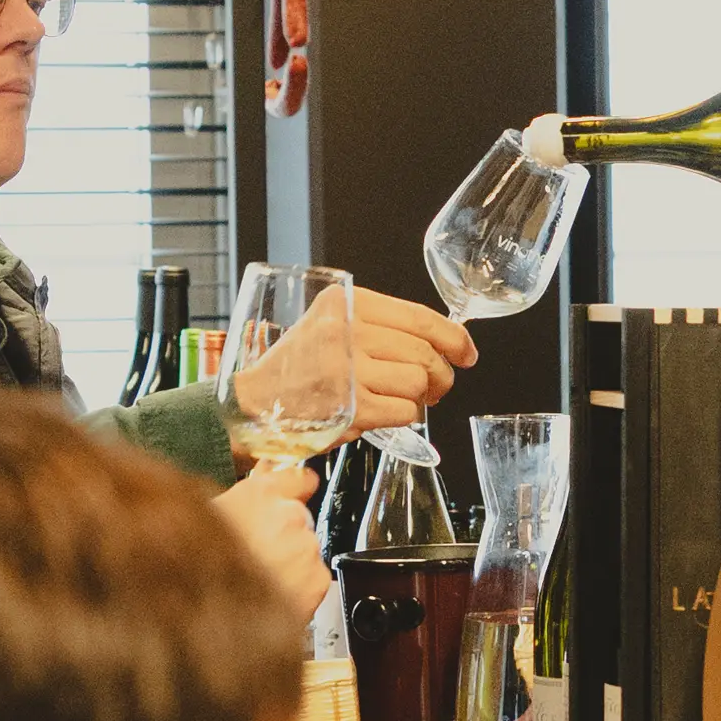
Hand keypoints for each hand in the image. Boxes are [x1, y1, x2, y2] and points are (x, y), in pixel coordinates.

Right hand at [213, 465, 329, 623]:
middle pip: (298, 519)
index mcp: (258, 493)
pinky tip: (269, 598)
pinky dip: (299, 590)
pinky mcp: (317, 579)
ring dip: (289, 563)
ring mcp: (305, 547)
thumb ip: (240, 499)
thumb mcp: (205, 521)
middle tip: (254, 558)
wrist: (203, 621)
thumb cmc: (190, 570)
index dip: (294, 488)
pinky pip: (313, 579)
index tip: (294, 493)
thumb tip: (259, 481)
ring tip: (256, 583)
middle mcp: (288, 514)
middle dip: (282, 535)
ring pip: (305, 551)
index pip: (298, 477)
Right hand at [231, 284, 476, 434]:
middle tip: (435, 387)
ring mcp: (347, 370)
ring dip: (419, 398)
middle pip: (425, 352)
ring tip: (399, 400)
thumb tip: (445, 343)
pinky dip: (403, 417)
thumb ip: (380, 327)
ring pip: (418, 382)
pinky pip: (405, 411)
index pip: (419, 317)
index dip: (454, 337)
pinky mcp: (350, 407)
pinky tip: (383, 413)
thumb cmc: (301, 367)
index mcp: (347, 303)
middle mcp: (346, 331)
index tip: (467, 353)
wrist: (253, 403)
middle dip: (441, 375)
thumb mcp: (334, 327)